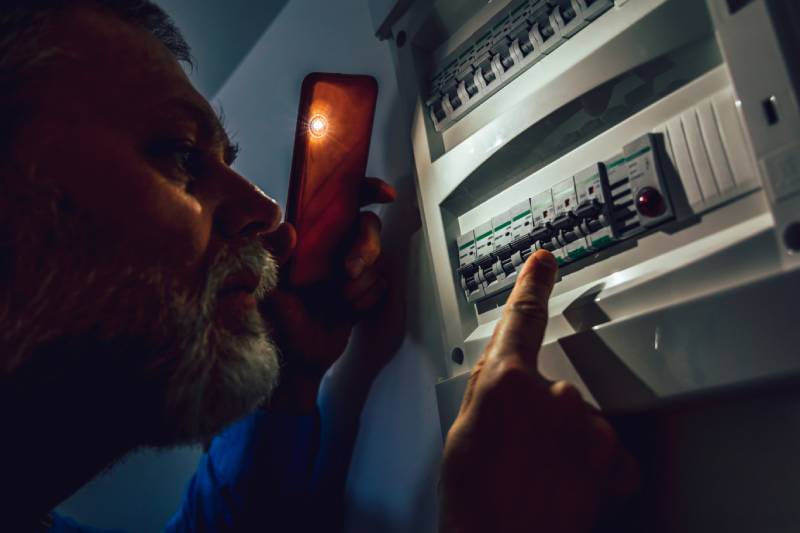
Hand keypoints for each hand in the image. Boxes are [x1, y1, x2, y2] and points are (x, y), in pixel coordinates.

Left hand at [260, 177, 395, 412]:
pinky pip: (380, 284)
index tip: (384, 195)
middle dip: (366, 247)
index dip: (365, 188)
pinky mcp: (363, 290)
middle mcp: (332, 245)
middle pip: (368, 227)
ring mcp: (350, 267)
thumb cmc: (272, 318)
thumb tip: (289, 230)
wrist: (293, 357)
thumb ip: (274, 255)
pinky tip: (347, 310)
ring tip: (340, 301)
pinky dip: (366, 299)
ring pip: (377, 259)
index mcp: (309, 233)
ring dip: (362, 281)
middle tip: (349, 271)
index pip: (338, 198)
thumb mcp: (265, 284)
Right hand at [439, 250, 639, 532]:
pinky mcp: (610, 458)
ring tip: (537, 478)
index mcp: (505, 382)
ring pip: (578, 420)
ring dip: (564, 443)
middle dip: (538, 414)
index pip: (523, 317)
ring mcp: (584, 426)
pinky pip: (608, 451)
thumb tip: (501, 376)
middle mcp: (552, 395)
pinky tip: (566, 487)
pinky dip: (594, 467)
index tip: (545, 262)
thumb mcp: (462, 434)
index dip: (534, 284)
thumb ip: (487, 392)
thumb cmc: (473, 501)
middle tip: (516, 454)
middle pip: (550, 386)